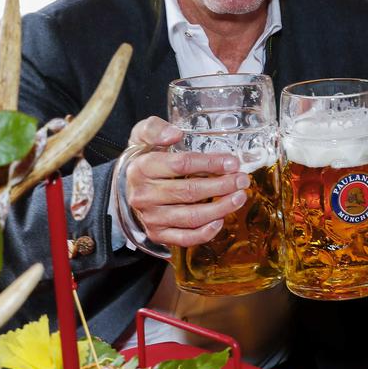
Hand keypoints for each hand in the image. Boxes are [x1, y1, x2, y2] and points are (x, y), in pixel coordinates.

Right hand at [123, 116, 249, 247]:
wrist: (125, 187)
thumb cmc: (143, 158)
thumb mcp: (142, 136)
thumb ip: (155, 129)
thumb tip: (174, 133)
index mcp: (142, 168)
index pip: (181, 165)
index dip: (210, 163)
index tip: (232, 163)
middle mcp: (144, 195)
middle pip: (189, 191)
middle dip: (222, 186)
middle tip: (242, 180)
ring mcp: (150, 217)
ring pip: (190, 217)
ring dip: (220, 208)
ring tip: (239, 197)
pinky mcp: (157, 234)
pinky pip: (184, 238)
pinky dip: (205, 233)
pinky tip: (221, 221)